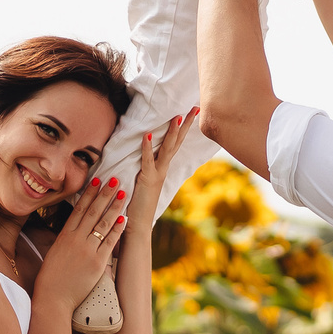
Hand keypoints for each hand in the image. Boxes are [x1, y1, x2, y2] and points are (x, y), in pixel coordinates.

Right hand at [33, 176, 126, 315]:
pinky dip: (117, 230)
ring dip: (114, 207)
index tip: (97, 180)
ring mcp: (87, 251)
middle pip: (93, 212)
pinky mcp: (97, 263)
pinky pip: (109, 243)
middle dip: (105, 194)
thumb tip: (72, 231)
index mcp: (65, 236)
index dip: (89, 194)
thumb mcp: (54, 253)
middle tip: (116, 179)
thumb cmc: (51, 278)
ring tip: (123, 194)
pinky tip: (124, 219)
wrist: (53, 298)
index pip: (79, 209)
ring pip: (103, 224)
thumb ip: (65, 240)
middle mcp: (76, 240)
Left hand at [127, 108, 200, 225]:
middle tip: (195, 107)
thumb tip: (143, 153)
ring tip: (176, 116)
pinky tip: (147, 135)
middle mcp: (163, 169)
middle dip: (186, 124)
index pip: (175, 143)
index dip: (183, 127)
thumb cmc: (137, 204)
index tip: (191, 112)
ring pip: (166, 149)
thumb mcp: (142, 181)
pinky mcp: (146, 180)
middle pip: (177, 142)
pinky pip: (147, 161)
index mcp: (162, 168)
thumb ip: (145, 167)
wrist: (138, 226)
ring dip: (171, 132)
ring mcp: (156, 174)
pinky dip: (147, 148)